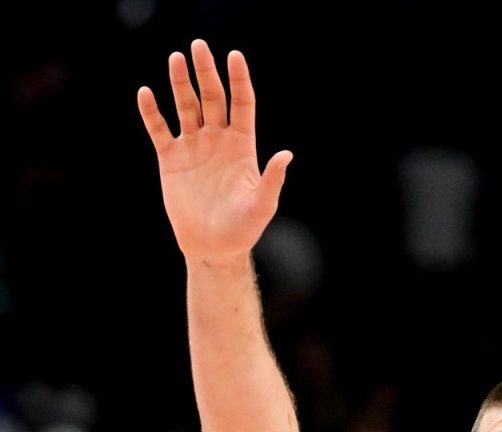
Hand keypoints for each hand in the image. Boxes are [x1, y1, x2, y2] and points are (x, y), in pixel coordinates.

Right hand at [138, 39, 291, 263]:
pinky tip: (146, 93)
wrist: (212, 246)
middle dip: (206, 72)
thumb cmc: (243, 228)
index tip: (234, 55)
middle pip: (212, 98)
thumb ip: (272, 179)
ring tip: (175, 59)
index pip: (242, 104)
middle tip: (198, 46)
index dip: (239, 80)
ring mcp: (194, 147)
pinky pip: (159, 129)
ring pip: (185, 107)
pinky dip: (151, 112)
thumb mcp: (262, 204)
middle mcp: (218, 140)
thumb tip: (287, 154)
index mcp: (243, 146)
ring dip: (179, 83)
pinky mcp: (170, 158)